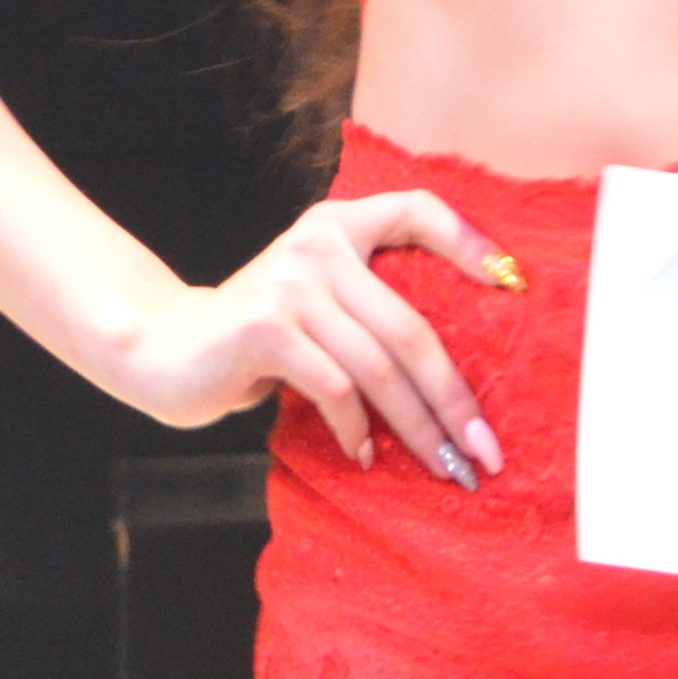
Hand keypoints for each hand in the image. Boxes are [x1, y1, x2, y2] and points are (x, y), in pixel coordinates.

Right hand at [106, 192, 514, 484]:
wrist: (164, 348)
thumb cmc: (258, 337)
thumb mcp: (318, 302)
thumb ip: (369, 307)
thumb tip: (457, 378)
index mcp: (338, 226)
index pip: (416, 211)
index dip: (467, 240)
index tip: (513, 284)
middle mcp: (319, 244)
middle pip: (411, 327)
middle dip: (455, 399)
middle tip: (485, 451)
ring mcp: (291, 284)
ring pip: (379, 366)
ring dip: (417, 428)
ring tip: (441, 468)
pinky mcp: (265, 328)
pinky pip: (334, 387)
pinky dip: (356, 429)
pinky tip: (365, 457)